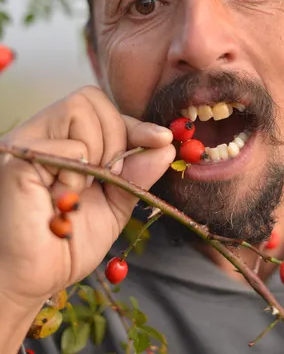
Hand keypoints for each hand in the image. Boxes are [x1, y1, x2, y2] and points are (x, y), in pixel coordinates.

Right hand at [0, 85, 174, 304]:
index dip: (134, 124)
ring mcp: (27, 141)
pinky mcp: (19, 155)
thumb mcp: (114, 204)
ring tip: (78, 191)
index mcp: (61, 139)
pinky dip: (78, 177)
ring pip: (81, 111)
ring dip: (96, 154)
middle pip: (91, 99)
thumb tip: (166, 145)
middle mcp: (41, 133)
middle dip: (115, 138)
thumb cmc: (67, 243)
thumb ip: (137, 173)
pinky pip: (70, 146)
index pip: (101, 107)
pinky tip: (61, 199)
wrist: (31, 282)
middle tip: (107, 178)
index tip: (161, 140)